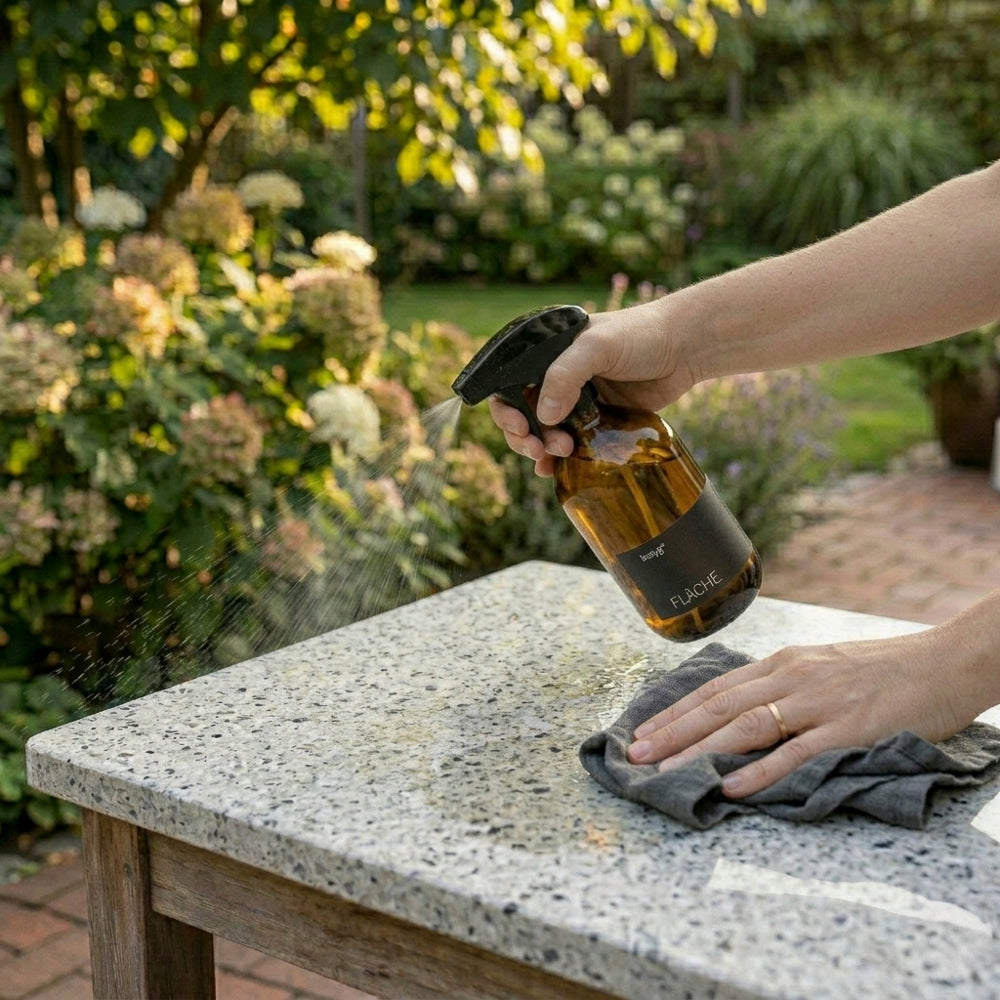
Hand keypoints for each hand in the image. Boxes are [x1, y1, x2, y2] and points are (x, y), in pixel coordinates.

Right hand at [488, 301, 697, 475]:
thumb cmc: (641, 335)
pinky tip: (556, 470)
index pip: (510, 384)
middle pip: (523, 414)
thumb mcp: (598, 346)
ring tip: (557, 455)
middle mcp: (557, 376)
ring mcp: (577, 400)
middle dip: (525, 435)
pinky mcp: (598, 420)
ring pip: (545, 432)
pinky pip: (571, 443)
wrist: (685, 348)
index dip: (506, 409)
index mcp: (547, 353)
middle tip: (539, 448)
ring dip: (542, 449)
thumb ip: (566, 375)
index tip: (521, 427)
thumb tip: (543, 416)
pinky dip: (561, 459)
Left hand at [626, 627, 983, 797]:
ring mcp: (818, 703)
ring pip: (745, 727)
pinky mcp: (848, 730)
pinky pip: (796, 752)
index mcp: (782, 663)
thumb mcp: (820, 666)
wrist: (943, 662)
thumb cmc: (882, 669)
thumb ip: (781, 685)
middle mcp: (791, 678)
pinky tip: (731, 785)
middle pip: (718, 707)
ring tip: (666, 771)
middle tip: (634, 754)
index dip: (674, 711)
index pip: (714, 689)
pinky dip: (760, 770)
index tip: (641, 731)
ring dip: (699, 750)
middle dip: (671, 732)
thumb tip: (739, 709)